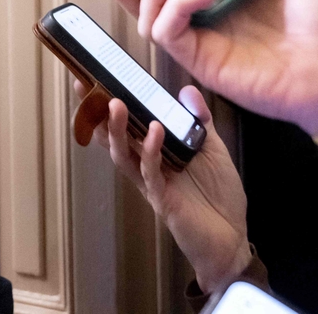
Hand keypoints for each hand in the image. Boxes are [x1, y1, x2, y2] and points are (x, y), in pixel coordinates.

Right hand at [80, 82, 249, 293]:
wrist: (232, 239)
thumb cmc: (220, 197)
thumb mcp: (213, 150)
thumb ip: (199, 122)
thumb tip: (187, 91)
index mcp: (156, 153)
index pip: (127, 124)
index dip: (109, 104)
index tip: (95, 78)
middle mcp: (147, 167)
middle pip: (114, 136)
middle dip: (97, 113)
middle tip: (86, 86)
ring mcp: (152, 184)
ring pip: (124, 154)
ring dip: (117, 129)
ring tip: (114, 103)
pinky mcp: (163, 199)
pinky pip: (151, 172)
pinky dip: (151, 150)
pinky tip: (154, 130)